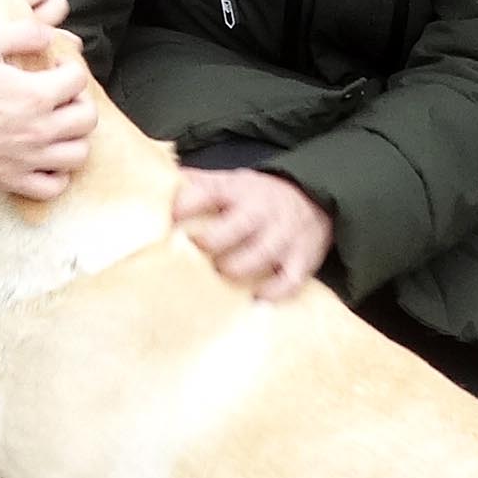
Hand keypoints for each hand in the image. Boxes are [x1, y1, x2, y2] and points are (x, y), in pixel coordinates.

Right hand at [0, 25, 95, 199]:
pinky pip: (53, 187)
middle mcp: (39, 130)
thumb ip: (23, 32)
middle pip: (87, 119)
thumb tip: (50, 35)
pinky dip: (57, 174)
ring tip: (58, 125)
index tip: (54, 66)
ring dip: (75, 137)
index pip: (79, 80)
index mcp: (35, 95)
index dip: (70, 67)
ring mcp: (27, 160)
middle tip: (61, 95)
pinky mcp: (11, 180)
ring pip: (78, 155)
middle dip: (80, 101)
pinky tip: (44, 157)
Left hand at [176, 167, 331, 300]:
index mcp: (240, 190)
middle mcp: (263, 211)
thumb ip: (200, 184)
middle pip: (236, 227)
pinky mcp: (303, 259)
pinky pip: (289, 281)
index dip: (186, 205)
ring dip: (236, 268)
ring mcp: (284, 236)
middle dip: (212, 242)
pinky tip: (255, 296)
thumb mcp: (233, 182)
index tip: (170, 219)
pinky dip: (272, 292)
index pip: (209, 191)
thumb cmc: (262, 195)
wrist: (317, 198)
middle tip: (199, 249)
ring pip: (259, 256)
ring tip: (222, 271)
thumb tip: (160, 181)